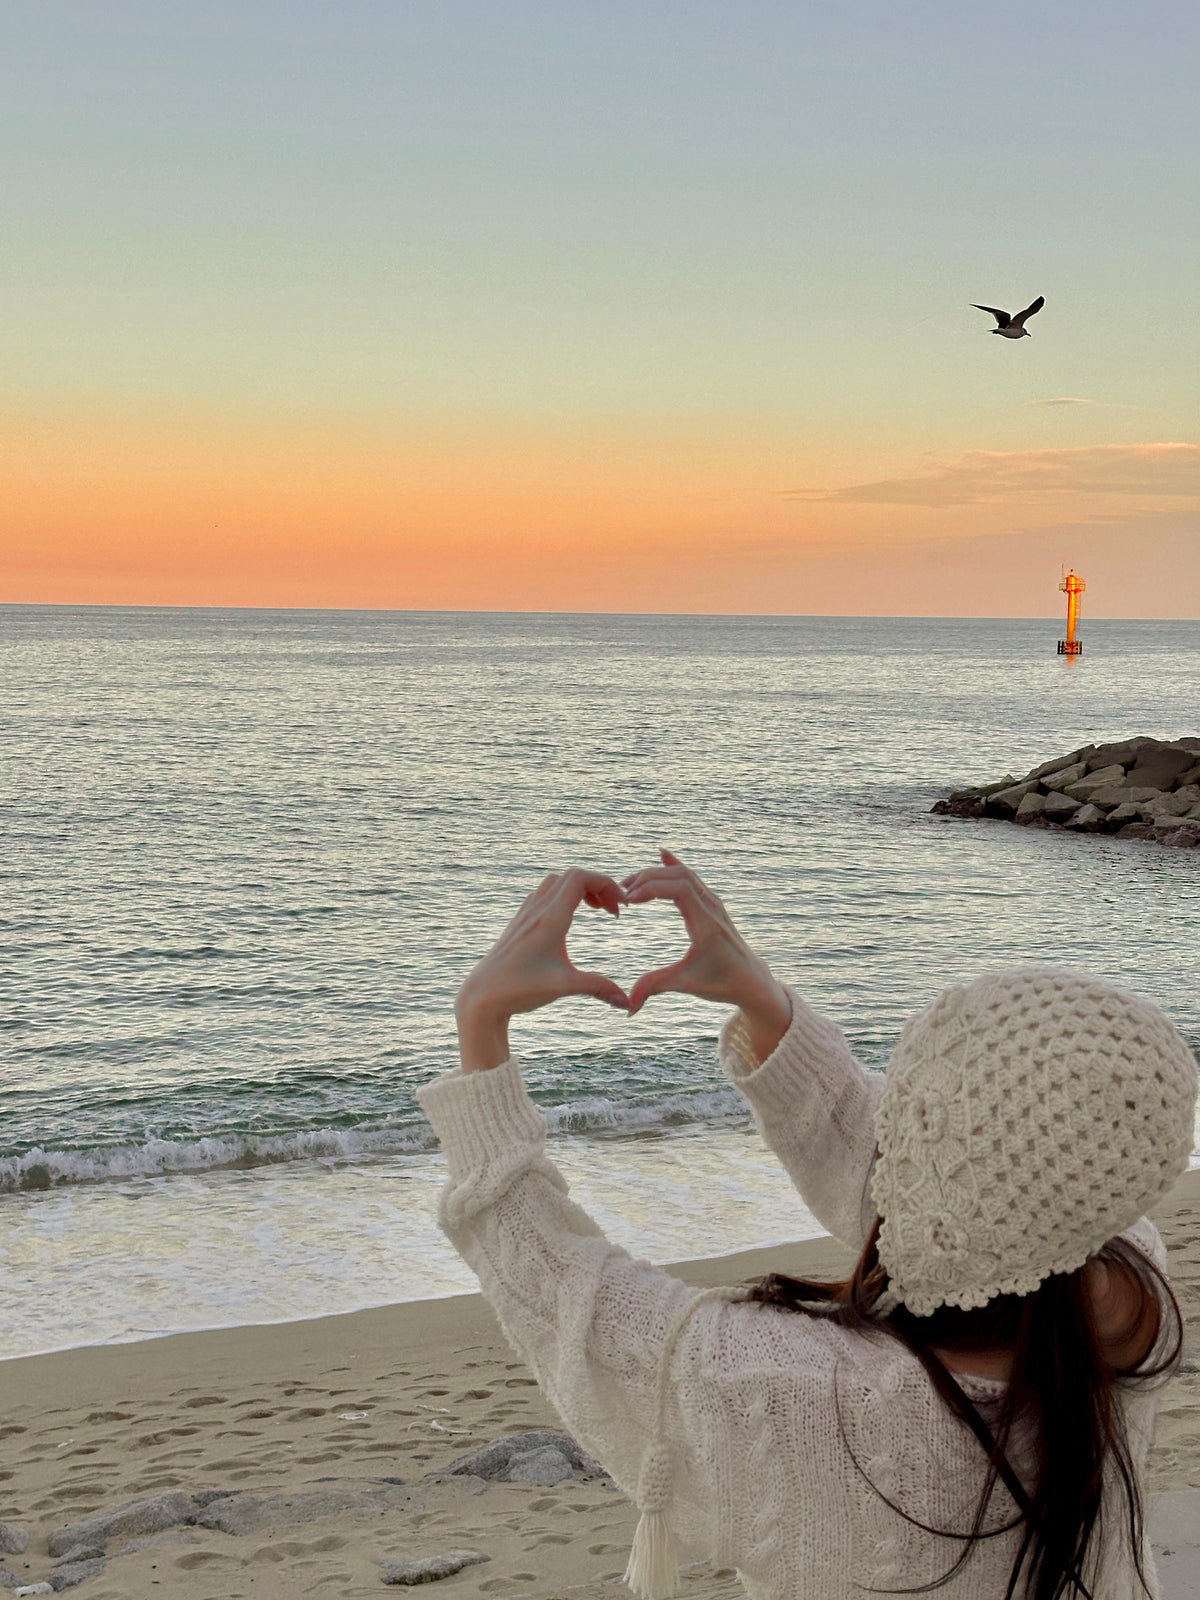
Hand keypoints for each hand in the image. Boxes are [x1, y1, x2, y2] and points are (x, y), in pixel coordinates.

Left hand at [455, 869, 630, 1070]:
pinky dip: (564, 895)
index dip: (606, 884)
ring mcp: (526, 913)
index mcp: (550, 919)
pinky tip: (570, 919)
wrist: (482, 995)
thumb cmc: (520, 989)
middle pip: (572, 876)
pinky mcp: (519, 921)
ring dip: (579, 888)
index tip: (621, 906)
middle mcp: (537, 910)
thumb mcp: (564, 987)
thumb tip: (627, 1002)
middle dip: (598, 886)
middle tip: (612, 912)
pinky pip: (544, 893)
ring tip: (595, 911)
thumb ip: (598, 988)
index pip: (580, 879)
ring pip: (557, 882)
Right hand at [620, 850, 790, 1059]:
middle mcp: (712, 908)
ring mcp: (713, 903)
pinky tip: (662, 855)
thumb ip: (655, 988)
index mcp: (707, 924)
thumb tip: (628, 1007)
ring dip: (656, 874)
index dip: (651, 888)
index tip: (628, 900)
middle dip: (647, 879)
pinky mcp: (711, 904)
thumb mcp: (686, 984)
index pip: (679, 889)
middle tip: (621, 893)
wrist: (751, 979)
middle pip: (679, 876)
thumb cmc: (721, 982)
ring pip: (685, 874)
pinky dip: (675, 866)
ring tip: (630, 884)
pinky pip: (692, 878)